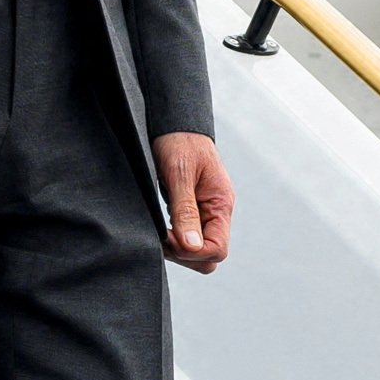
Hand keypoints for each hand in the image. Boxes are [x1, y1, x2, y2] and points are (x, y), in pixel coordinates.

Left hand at [157, 131, 232, 271]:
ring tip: (158, 230)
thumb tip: (192, 246)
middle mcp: (216, 212)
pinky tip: (159, 226)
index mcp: (221, 204)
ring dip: (177, 248)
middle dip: (185, 255)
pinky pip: (187, 237)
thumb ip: (186, 211)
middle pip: (209, 257)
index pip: (217, 250)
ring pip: (197, 251)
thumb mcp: (180, 174)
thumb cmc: (179, 142)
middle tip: (161, 236)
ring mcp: (204, 213)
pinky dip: (173, 239)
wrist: (174, 122)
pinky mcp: (191, 210)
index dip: (192, 252)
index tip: (168, 236)